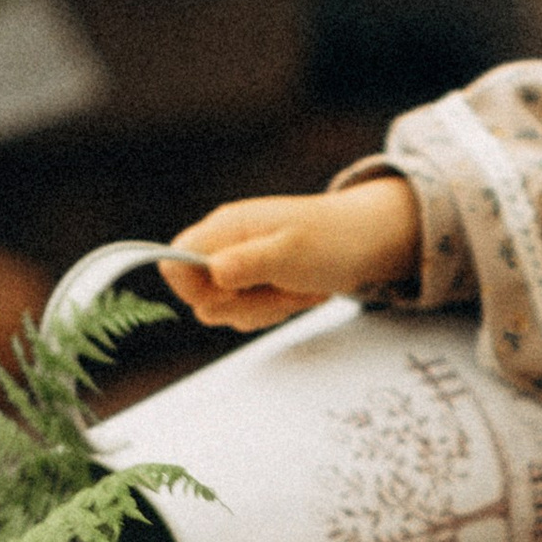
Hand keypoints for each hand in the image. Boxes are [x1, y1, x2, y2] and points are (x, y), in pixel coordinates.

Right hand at [159, 178, 421, 329]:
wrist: (367, 242)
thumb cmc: (332, 240)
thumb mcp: (291, 253)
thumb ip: (249, 263)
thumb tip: (212, 272)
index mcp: (226, 227)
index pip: (174, 264)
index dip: (194, 288)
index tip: (233, 292)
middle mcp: (225, 245)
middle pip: (199, 296)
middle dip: (241, 305)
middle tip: (281, 288)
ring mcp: (239, 266)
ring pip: (223, 310)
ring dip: (263, 310)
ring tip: (297, 287)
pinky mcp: (254, 283)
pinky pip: (245, 313)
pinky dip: (274, 311)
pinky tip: (298, 293)